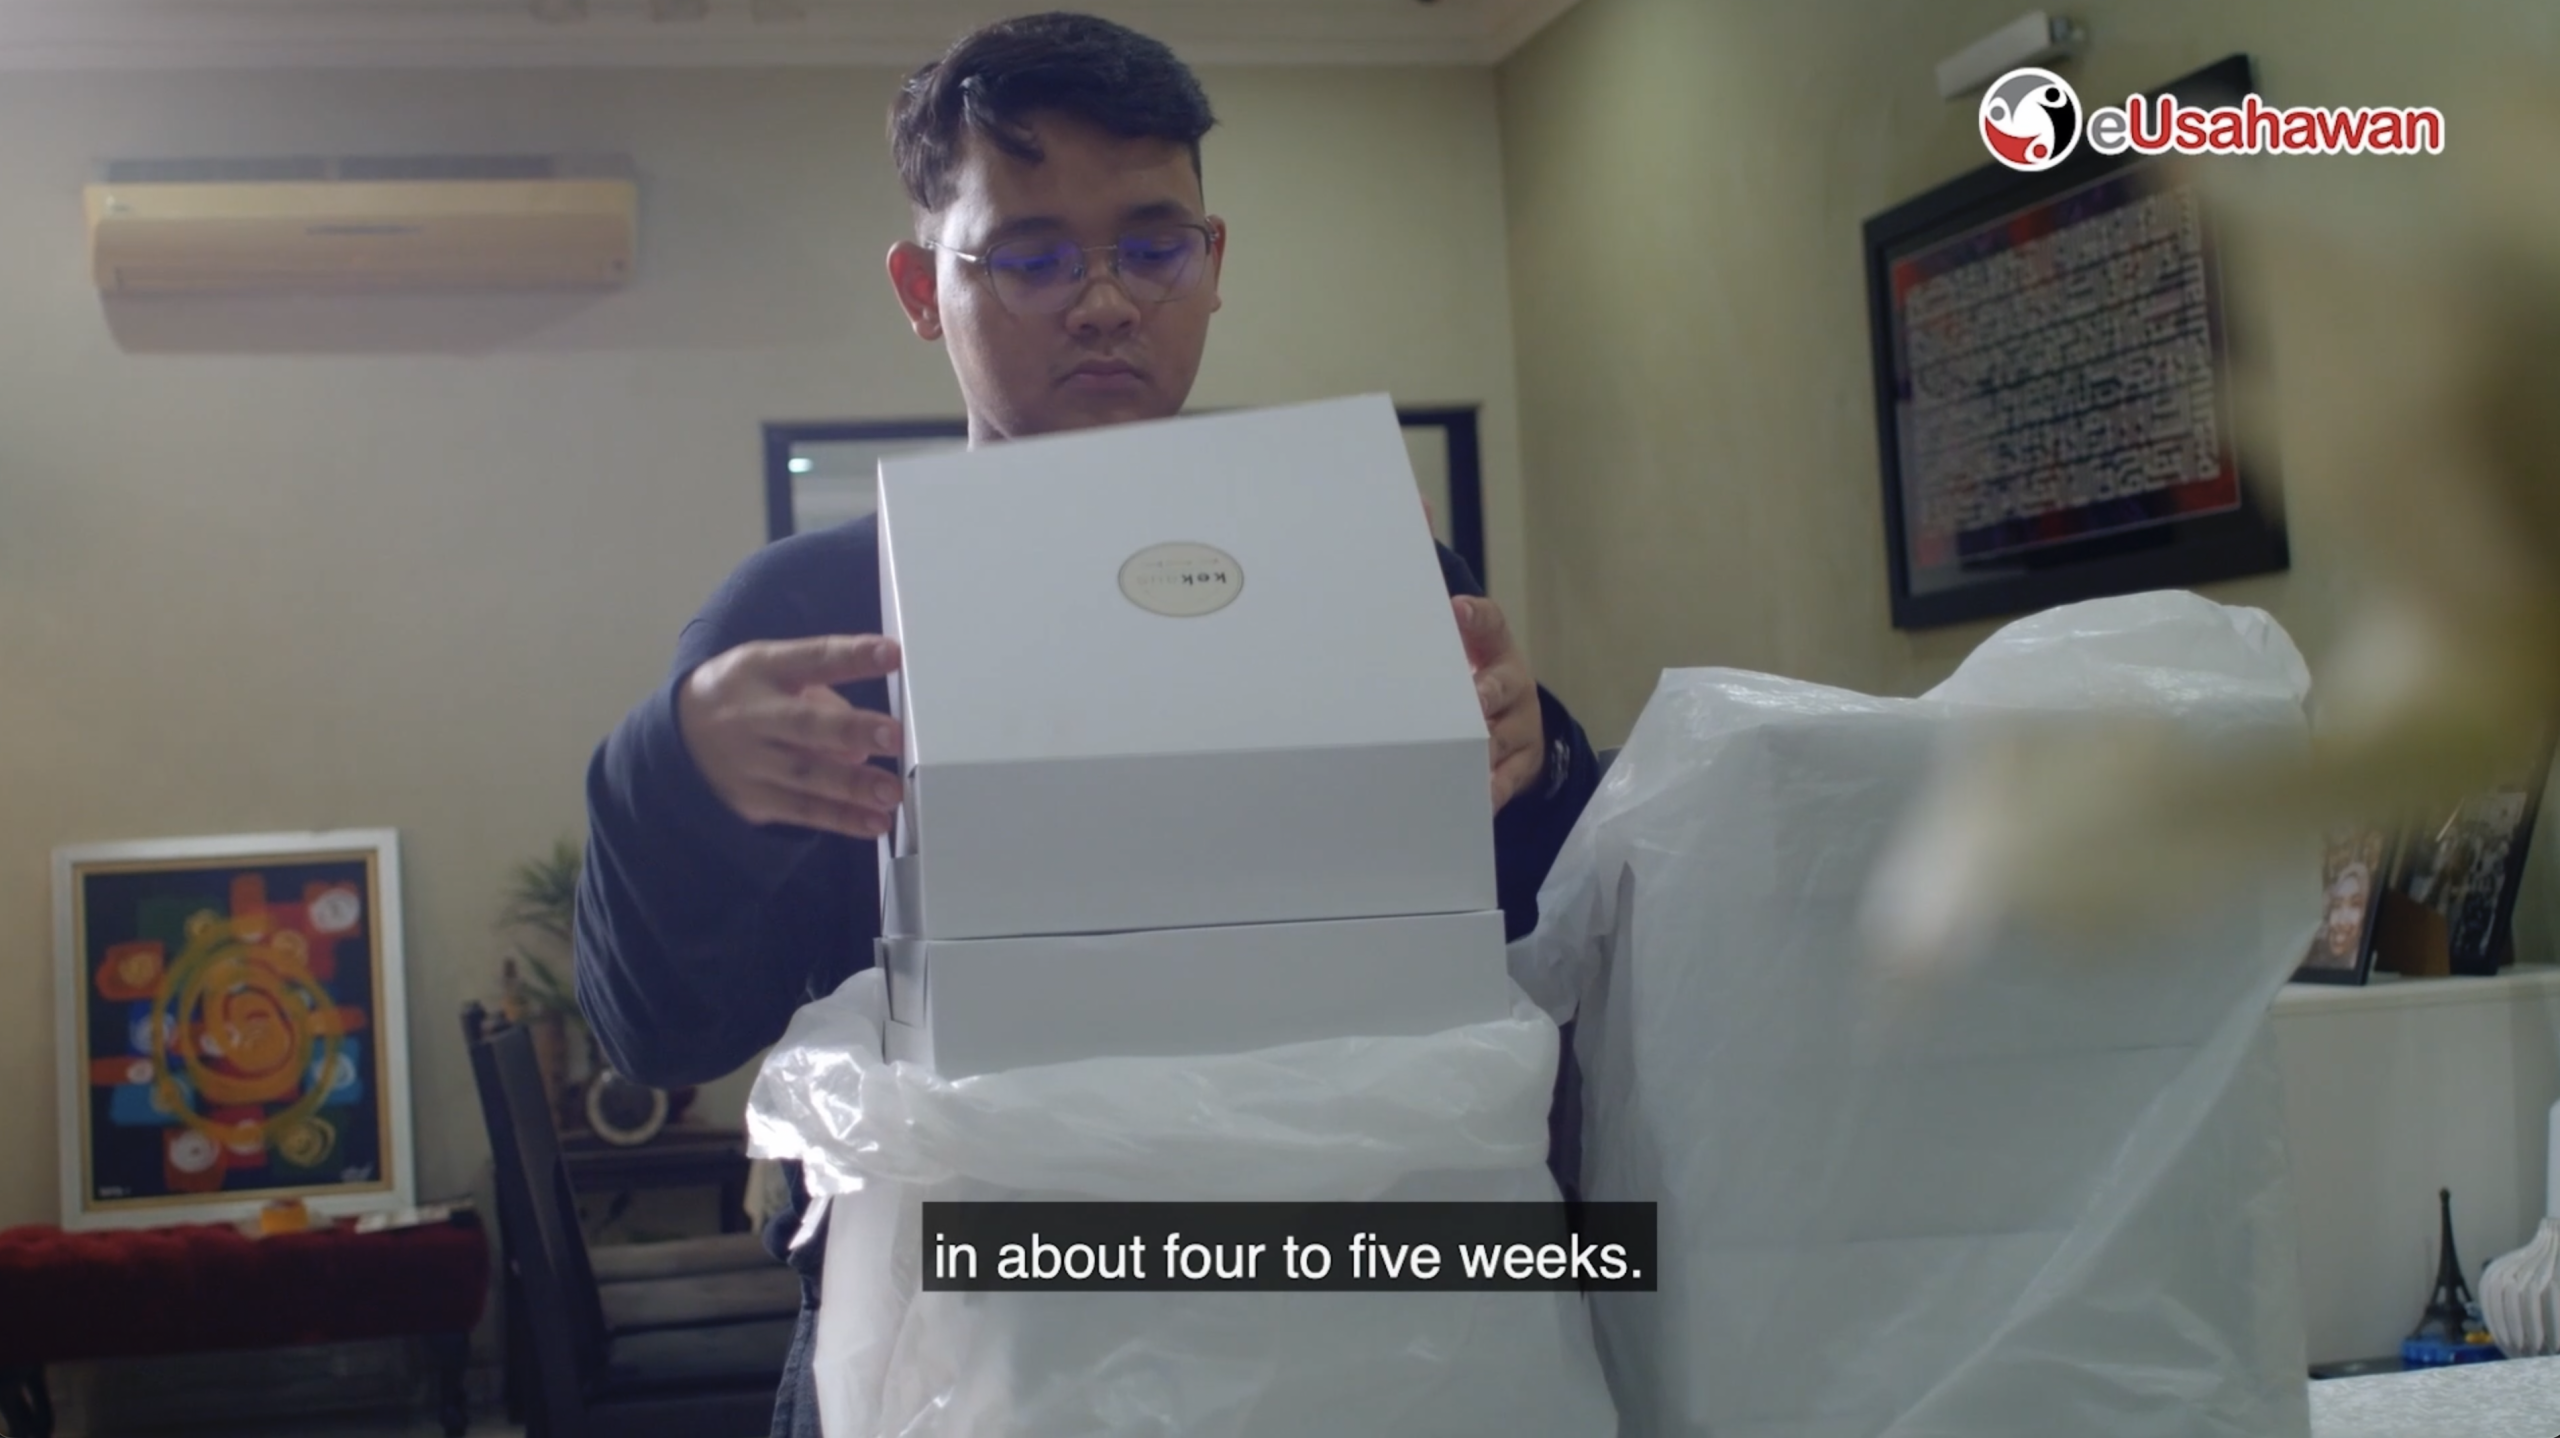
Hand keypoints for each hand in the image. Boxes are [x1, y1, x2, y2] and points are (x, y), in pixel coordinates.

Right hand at [677, 635, 905, 838]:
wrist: (677, 736)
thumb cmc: (744, 695)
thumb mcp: (771, 673)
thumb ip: (821, 696)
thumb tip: (863, 741)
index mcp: (760, 669)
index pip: (811, 658)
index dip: (852, 655)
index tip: (892, 654)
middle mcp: (752, 714)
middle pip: (804, 724)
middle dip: (851, 729)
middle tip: (895, 736)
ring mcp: (749, 760)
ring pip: (805, 775)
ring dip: (853, 786)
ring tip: (892, 792)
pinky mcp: (752, 799)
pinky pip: (801, 811)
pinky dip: (841, 819)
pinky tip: (874, 823)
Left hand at [1456, 596, 1545, 810]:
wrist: (1520, 728)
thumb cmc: (1476, 687)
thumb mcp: (1466, 660)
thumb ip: (1438, 647)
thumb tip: (1384, 634)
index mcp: (1496, 652)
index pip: (1491, 625)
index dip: (1476, 617)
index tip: (1456, 610)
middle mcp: (1513, 685)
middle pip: (1501, 686)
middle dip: (1486, 692)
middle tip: (1474, 698)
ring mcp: (1520, 726)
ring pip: (1502, 736)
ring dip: (1485, 745)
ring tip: (1466, 753)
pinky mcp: (1521, 764)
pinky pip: (1508, 778)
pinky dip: (1493, 787)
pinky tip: (1480, 796)